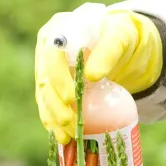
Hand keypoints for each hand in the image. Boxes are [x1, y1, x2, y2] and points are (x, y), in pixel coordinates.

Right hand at [34, 7, 162, 144]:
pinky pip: (48, 105)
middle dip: (55, 104)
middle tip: (71, 122)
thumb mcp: (120, 37)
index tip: (72, 98)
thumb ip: (108, 51)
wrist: (122, 45)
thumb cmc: (121, 35)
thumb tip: (92, 76)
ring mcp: (47, 68)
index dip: (58, 78)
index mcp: (58, 29)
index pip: (51, 56)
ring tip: (66, 137)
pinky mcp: (53, 85)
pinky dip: (53, 122)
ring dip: (53, 118)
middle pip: (44, 79)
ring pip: (43, 96)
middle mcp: (47, 49)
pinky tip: (61, 136)